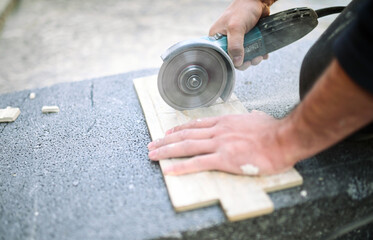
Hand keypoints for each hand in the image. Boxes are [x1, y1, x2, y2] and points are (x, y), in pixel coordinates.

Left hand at [147, 111, 295, 175]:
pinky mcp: (224, 159)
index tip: (168, 132)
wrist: (283, 138)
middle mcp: (218, 131)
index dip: (179, 129)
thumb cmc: (273, 131)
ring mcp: (219, 144)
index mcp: (225, 122)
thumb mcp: (259, 119)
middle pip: (186, 135)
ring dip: (167, 151)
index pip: (196, 125)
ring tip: (153, 154)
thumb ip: (252, 118)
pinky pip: (198, 163)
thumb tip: (255, 116)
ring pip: (186, 146)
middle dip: (166, 140)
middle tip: (152, 144)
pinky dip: (181, 166)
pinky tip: (170, 170)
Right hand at [209, 0, 269, 69]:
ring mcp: (238, 39)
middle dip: (245, 61)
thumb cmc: (243, 8)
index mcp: (217, 37)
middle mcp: (226, 39)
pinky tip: (263, 52)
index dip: (231, 61)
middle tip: (252, 60)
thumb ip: (235, 45)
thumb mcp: (236, 28)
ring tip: (259, 56)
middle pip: (233, 58)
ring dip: (253, 58)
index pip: (221, 55)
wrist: (258, 1)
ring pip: (244, 55)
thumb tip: (237, 62)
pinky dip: (259, 53)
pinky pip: (252, 50)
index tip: (241, 63)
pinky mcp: (248, 39)